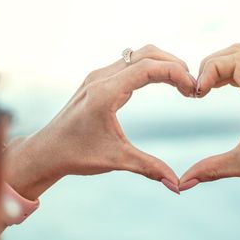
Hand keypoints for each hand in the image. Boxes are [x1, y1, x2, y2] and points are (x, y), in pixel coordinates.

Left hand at [4, 44, 195, 198]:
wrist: (46, 152)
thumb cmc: (76, 155)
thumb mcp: (116, 160)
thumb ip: (150, 168)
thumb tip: (177, 185)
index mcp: (105, 92)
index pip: (148, 68)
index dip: (176, 73)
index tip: (193, 89)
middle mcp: (101, 77)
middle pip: (146, 54)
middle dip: (174, 64)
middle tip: (192, 85)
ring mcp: (99, 76)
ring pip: (139, 55)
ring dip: (163, 64)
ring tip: (182, 84)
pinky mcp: (99, 80)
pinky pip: (131, 64)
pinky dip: (151, 68)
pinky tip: (163, 83)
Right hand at [179, 43, 239, 198]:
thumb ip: (211, 170)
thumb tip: (182, 183)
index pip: (234, 61)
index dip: (209, 70)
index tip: (197, 94)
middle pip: (238, 52)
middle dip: (212, 64)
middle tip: (198, 90)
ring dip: (223, 66)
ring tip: (207, 89)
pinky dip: (234, 72)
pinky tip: (222, 88)